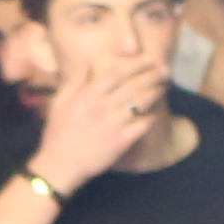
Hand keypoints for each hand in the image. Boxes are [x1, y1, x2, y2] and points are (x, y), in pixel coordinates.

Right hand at [34, 49, 169, 191]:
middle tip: (165, 70)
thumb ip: (74, 81)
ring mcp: (114, 123)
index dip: (136, 65)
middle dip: (152, 75)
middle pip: (134, 85)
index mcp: (87, 95)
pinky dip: (152, 117)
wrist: (60, 164)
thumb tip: (87, 63)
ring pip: (141, 102)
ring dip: (156, 92)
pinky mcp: (122, 141)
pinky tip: (157, 112)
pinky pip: (143, 124)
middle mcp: (102, 106)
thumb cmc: (58, 133)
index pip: (117, 74)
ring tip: (164, 86)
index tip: (149, 59)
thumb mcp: (59, 103)